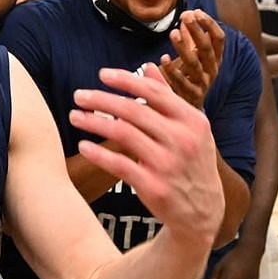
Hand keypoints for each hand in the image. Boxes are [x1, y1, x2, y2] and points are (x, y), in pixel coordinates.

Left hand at [71, 64, 221, 249]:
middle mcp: (182, 140)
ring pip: (123, 134)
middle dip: (101, 99)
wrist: (203, 211)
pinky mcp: (154, 186)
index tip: (101, 74)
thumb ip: (168, 98)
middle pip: (134, 111)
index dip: (126, 81)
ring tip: (74, 116)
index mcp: (192, 121)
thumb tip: (149, 67)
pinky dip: (99, 154)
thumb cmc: (191, 162)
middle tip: (78, 95)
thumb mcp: (190, 129)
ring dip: (94, 123)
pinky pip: (119, 165)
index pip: (155, 93)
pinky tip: (83, 146)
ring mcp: (168, 164)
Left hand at [158, 10, 224, 109]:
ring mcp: (202, 83)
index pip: (219, 39)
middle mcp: (212, 70)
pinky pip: (181, 82)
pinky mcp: (190, 96)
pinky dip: (171, 70)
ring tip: (172, 33)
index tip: (196, 11)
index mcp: (215, 59)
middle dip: (197, 30)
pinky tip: (162, 58)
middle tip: (186, 16)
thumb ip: (190, 38)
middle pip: (207, 48)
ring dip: (183, 47)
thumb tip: (188, 14)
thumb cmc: (191, 78)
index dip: (209, 24)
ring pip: (195, 63)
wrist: (191, 110)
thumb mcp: (194, 57)